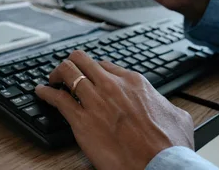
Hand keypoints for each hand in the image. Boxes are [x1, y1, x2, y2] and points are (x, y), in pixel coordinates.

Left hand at [35, 51, 193, 169]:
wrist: (160, 166)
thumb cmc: (169, 147)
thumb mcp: (177, 116)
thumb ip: (165, 104)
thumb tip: (166, 106)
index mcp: (134, 83)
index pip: (106, 65)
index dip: (94, 69)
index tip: (89, 74)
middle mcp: (112, 86)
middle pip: (82, 60)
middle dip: (72, 63)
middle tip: (66, 71)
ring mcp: (95, 101)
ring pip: (67, 72)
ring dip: (57, 74)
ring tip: (52, 79)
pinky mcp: (81, 120)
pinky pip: (57, 98)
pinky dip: (45, 93)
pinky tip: (41, 92)